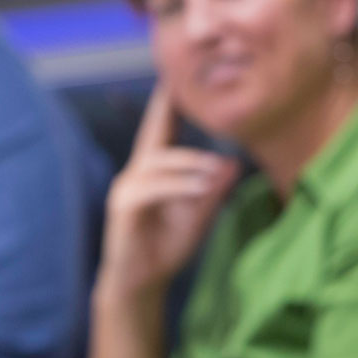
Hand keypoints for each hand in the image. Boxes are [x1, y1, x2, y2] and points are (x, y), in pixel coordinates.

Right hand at [96, 84, 238, 299]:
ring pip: (159, 163)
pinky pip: (152, 189)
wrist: (141, 283)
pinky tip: (200, 190)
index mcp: (153, 170)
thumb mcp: (198, 216)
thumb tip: (233, 165)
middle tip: (191, 98)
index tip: (176, 75)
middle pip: (156, 136)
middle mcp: (136, 172)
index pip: (161, 129)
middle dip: (169, 112)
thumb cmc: (167, 246)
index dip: (167, 102)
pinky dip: (178, 187)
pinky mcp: (124, 207)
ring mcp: (127, 188)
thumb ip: (213, 192)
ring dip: (191, 165)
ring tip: (216, 172)